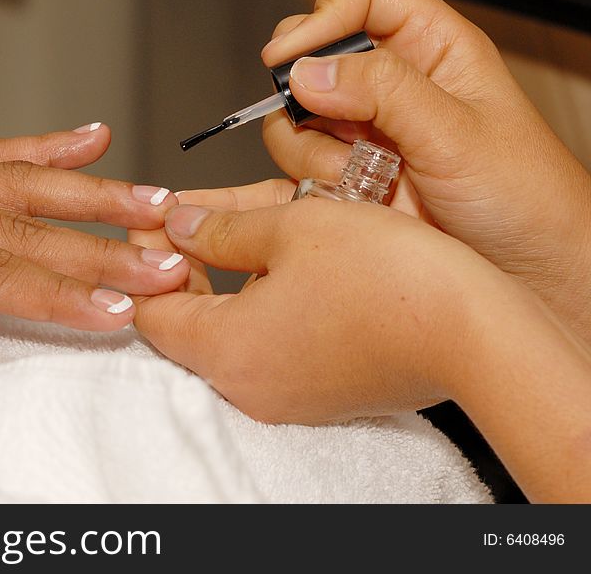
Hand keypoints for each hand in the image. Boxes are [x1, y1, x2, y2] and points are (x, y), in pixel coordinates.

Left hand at [132, 195, 590, 501]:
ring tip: (232, 233)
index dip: (143, 259)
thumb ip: (221, 229)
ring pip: (228, 335)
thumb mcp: (292, 227)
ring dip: (222, 285)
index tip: (149, 220)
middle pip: (186, 326)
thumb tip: (179, 226)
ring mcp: (285, 398)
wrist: (475, 332)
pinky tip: (277, 267)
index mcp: (226, 349)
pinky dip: (258, 309)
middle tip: (188, 221)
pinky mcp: (318, 396)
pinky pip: (267, 349)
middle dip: (182, 269)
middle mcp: (248, 387)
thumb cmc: (388, 276)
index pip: (150, 310)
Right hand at [260, 0, 590, 339]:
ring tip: (365, 179)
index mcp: (430, 48)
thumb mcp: (459, 133)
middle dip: (306, 93)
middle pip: (310, 54)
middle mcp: (387, 87)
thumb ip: (384, 91)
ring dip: (314, 153)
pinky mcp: (343, 180)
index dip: (323, 13)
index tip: (293, 56)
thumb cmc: (524, 198)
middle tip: (329, 124)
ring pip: (292, 118)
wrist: (526, 276)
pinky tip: (357, 201)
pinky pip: (295, 170)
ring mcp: (361, 135)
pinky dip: (312, 187)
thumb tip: (309, 71)